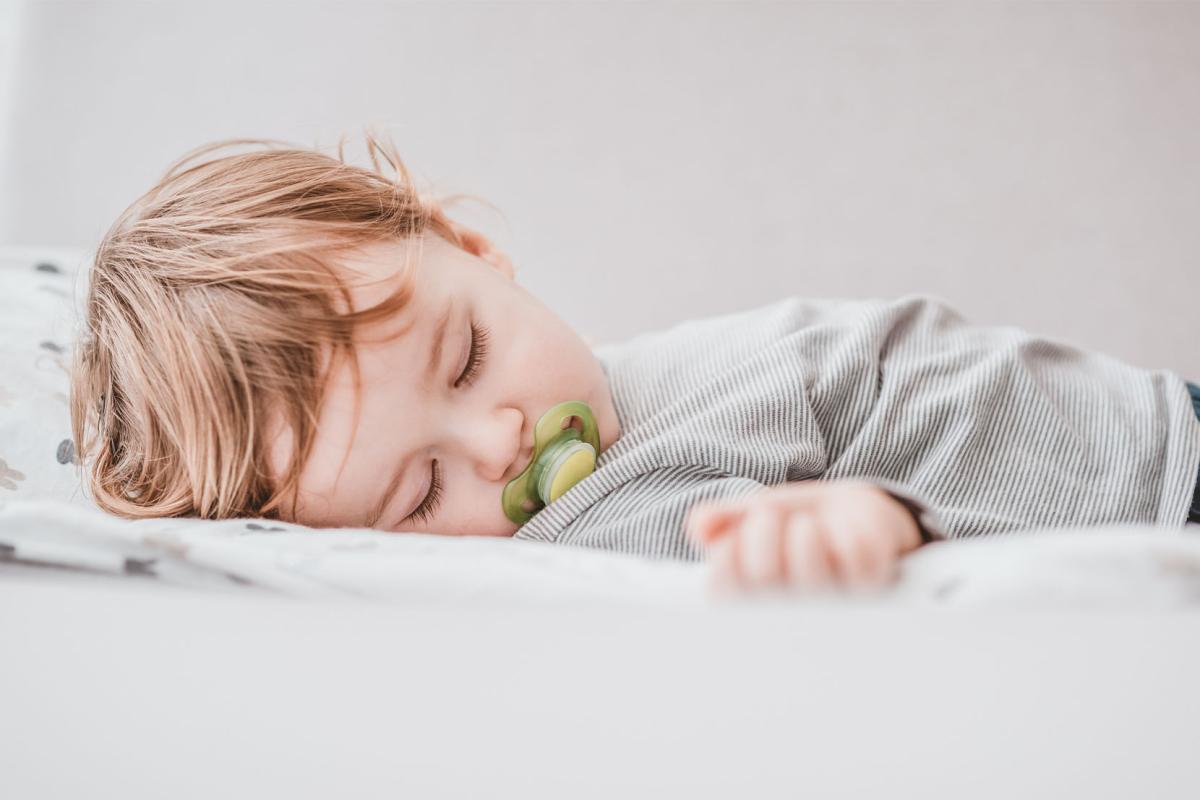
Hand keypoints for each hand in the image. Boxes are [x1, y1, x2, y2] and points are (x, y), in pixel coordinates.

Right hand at [684, 479, 922, 594]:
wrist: (857, 516)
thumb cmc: (800, 522)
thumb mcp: (757, 513)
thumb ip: (725, 519)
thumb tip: (698, 526)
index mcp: (752, 595)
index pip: (721, 591)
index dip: (727, 556)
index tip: (737, 532)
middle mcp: (789, 611)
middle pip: (762, 575)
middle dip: (763, 530)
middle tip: (771, 516)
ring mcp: (831, 603)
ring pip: (810, 571)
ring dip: (804, 531)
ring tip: (807, 525)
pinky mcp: (871, 588)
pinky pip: (851, 552)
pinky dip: (844, 527)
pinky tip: (843, 531)